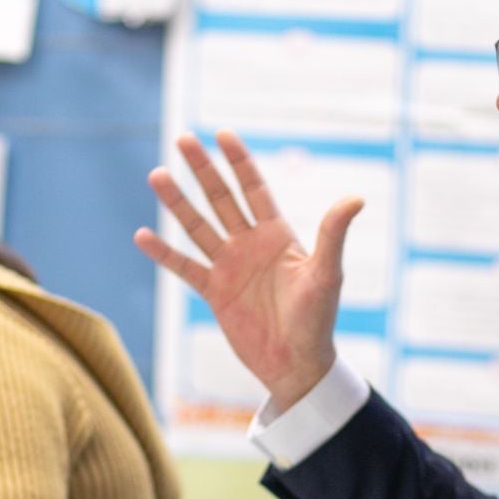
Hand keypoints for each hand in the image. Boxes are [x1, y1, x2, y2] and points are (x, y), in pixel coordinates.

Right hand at [135, 130, 362, 411]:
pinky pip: (184, 267)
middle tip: (182, 139)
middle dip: (202, 170)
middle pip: (221, 198)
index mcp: (277, 235)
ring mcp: (229, 267)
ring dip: (177, 203)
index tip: (222, 134)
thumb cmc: (318, 320)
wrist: (297, 364)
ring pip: (198, 227)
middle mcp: (250, 245)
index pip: (254, 188)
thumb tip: (356, 198)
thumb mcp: (326, 274)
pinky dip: (164, 253)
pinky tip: (143, 235)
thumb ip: (333, 234)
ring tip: (156, 175)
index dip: (239, 161)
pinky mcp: (214, 292)